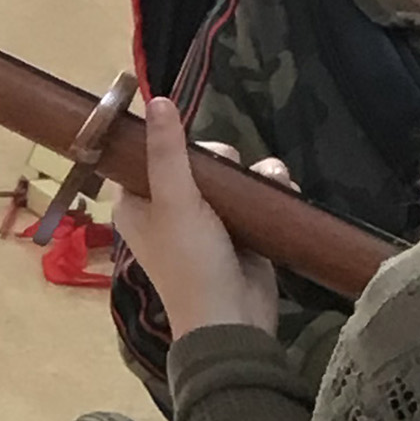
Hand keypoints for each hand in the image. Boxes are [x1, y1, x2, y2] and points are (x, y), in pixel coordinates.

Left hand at [113, 98, 290, 340]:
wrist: (232, 321)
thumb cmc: (191, 262)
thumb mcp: (175, 201)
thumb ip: (169, 151)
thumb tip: (157, 99)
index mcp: (137, 204)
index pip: (146, 155)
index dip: (166, 141)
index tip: (189, 136)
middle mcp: (168, 209)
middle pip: (195, 159)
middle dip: (220, 159)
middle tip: (226, 171)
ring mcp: (206, 221)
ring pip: (229, 174)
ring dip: (252, 172)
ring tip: (266, 179)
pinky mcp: (240, 231)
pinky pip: (253, 194)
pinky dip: (268, 189)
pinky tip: (282, 188)